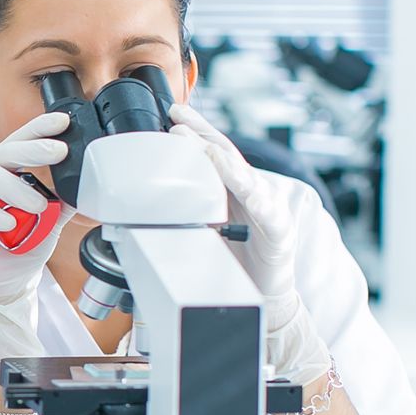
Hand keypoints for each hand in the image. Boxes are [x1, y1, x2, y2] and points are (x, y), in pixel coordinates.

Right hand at [0, 111, 72, 358]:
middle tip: (58, 152)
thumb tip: (90, 181)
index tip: (62, 121)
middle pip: (2, 151)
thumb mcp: (50, 217)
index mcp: (2, 169)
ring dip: (14, 186)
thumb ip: (64, 197)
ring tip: (37, 205)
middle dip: (32, 148)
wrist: (4, 280)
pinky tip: (9, 224)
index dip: (38, 127)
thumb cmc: (21, 245)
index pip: (20, 140)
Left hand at [169, 104, 329, 383]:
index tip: (173, 113)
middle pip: (226, 154)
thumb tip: (137, 213)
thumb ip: (180, 218)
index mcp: (228, 192)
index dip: (195, 131)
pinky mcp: (278, 230)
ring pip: (243, 175)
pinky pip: (264, 208)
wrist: (263, 301)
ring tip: (200, 146)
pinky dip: (252, 193)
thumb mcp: (199, 236)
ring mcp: (266, 209)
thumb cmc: (230, 266)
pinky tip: (240, 183)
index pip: (211, 154)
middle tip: (177, 120)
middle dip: (202, 134)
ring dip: (220, 159)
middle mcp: (249, 193)